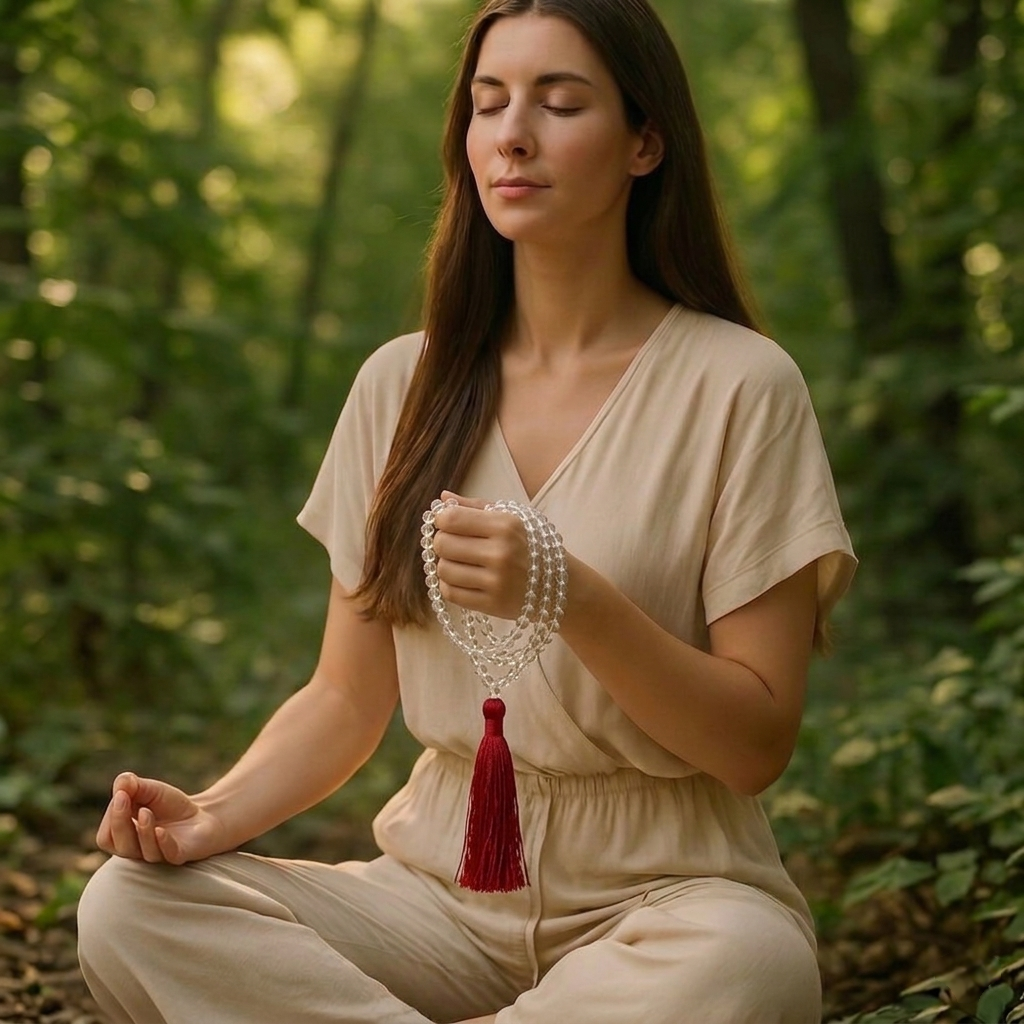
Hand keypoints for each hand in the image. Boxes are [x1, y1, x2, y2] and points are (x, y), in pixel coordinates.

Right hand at [95, 771, 231, 864]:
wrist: (202, 815)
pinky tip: (161, 830)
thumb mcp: (151, 791)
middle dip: (119, 822)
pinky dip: (163, 842)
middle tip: (124, 798)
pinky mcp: (179, 855)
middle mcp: (138, 851)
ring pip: (143, 852)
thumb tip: (122, 781)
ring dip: (142, 830)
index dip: (111, 817)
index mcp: (125, 839)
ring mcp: (159, 854)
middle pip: (119, 846)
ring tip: (146, 811)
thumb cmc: (170, 806)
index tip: (121, 793)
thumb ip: (133, 786)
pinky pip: (168, 855)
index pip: (106, 837)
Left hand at [432, 491, 531, 619]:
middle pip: (442, 544)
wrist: (558, 585)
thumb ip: (474, 506)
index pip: (451, 519)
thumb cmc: (529, 545)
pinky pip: (450, 593)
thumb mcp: (510, 518)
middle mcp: (500, 553)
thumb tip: (442, 497)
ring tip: (460, 564)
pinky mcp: (491, 604)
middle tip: (454, 545)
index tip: (447, 524)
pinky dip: (449, 585)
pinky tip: (463, 579)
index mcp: (505, 525)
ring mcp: (496, 581)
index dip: (441, 520)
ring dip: (446, 566)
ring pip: (443, 570)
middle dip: (442, 543)